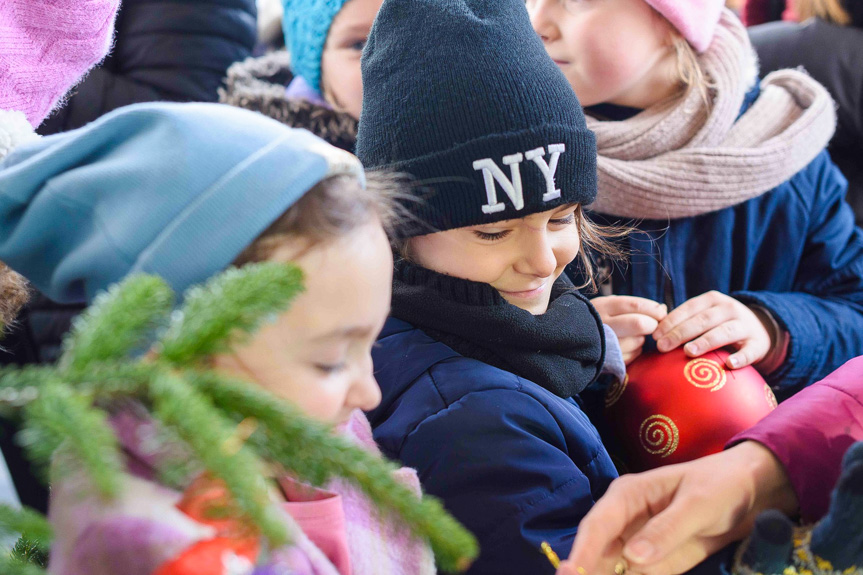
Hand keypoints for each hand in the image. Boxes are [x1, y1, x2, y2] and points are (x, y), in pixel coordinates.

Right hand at [556, 442, 798, 574]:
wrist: (752, 493)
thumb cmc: (721, 486)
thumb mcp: (698, 504)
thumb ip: (667, 530)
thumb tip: (632, 557)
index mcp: (627, 496)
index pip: (597, 526)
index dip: (581, 552)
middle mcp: (625, 521)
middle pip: (596, 552)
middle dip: (586, 573)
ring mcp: (638, 545)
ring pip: (611, 570)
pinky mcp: (656, 564)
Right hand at [592, 296, 666, 364]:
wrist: (572, 338)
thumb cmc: (598, 317)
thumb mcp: (610, 305)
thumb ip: (635, 305)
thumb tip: (663, 309)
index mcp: (603, 306)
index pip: (635, 306)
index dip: (654, 309)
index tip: (662, 312)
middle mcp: (602, 324)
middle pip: (639, 324)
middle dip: (652, 324)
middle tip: (652, 325)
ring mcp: (604, 344)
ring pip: (638, 341)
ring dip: (642, 338)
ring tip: (634, 335)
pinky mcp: (608, 360)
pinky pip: (633, 355)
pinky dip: (635, 350)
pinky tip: (627, 345)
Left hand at [652, 291, 770, 368]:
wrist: (760, 329)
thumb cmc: (720, 324)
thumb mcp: (705, 315)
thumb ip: (685, 320)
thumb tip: (656, 333)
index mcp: (712, 300)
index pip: (689, 308)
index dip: (671, 321)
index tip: (656, 336)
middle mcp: (729, 309)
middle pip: (703, 320)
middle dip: (681, 333)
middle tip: (663, 347)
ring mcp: (745, 326)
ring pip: (724, 332)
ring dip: (706, 341)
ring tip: (689, 351)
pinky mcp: (758, 344)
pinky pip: (749, 351)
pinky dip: (740, 358)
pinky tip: (729, 365)